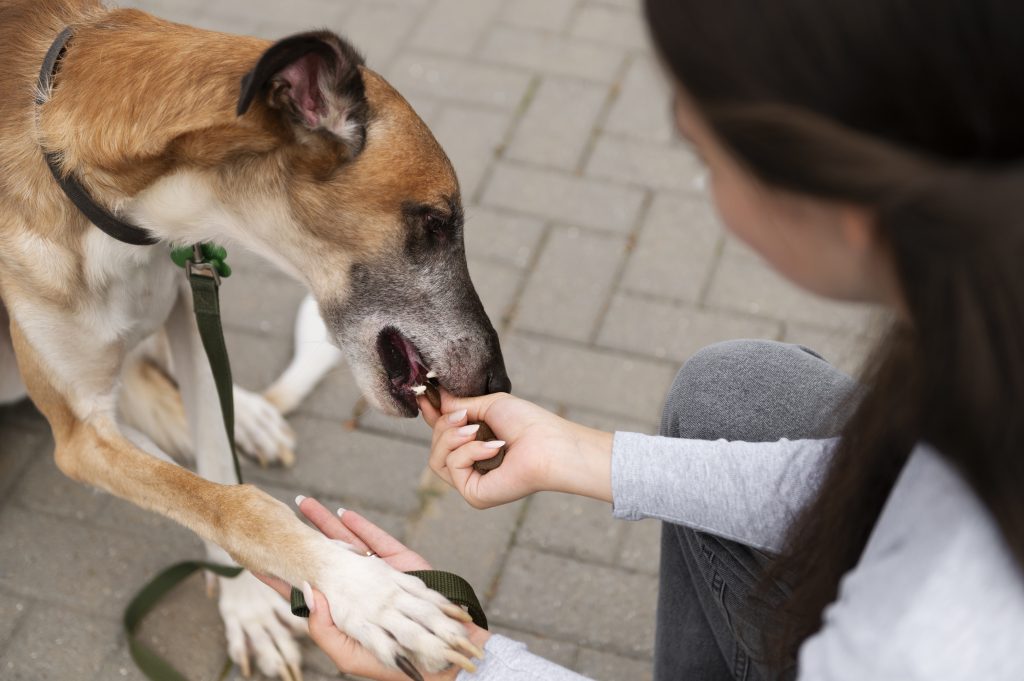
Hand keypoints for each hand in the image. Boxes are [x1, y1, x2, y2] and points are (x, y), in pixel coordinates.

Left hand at [255, 497, 489, 680]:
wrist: (443, 653)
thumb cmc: (396, 664)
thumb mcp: (351, 654)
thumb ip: (325, 629)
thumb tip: (306, 592)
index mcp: (341, 614)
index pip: (303, 591)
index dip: (282, 576)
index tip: (259, 559)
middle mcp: (355, 592)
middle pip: (321, 559)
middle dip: (301, 539)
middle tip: (278, 520)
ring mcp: (375, 576)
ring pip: (344, 543)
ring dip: (325, 523)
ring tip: (304, 503)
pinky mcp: (397, 565)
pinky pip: (374, 539)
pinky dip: (359, 525)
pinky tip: (342, 512)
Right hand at [418, 390, 613, 508]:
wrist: (550, 445)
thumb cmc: (529, 424)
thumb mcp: (490, 406)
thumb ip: (461, 405)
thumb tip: (437, 398)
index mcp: (475, 444)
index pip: (442, 433)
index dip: (431, 416)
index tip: (423, 395)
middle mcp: (471, 465)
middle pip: (435, 445)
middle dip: (444, 426)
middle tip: (465, 417)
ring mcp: (471, 481)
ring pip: (436, 458)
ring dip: (452, 438)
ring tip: (476, 429)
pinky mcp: (473, 494)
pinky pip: (451, 467)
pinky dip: (469, 452)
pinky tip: (493, 447)